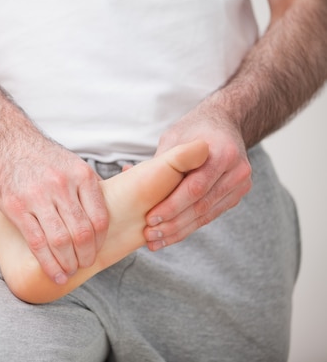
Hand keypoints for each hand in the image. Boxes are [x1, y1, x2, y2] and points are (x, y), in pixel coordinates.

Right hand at [0, 138, 108, 284]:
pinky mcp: (17, 207)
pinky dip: (48, 263)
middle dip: (86, 256)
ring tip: (70, 271)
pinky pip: (37, 242)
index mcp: (81, 175)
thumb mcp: (73, 164)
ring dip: (68, 263)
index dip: (101, 242)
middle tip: (85, 265)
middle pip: (82, 233)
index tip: (97, 251)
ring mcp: (37, 196)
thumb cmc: (42, 158)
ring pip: (61, 241)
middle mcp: (62, 185)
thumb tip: (113, 210)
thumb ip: (89, 188)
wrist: (6, 142)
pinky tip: (55, 273)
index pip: (100, 218)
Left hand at [143, 107, 251, 249]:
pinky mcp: (237, 194)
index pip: (195, 187)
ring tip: (155, 241)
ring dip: (179, 231)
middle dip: (173, 223)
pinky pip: (210, 214)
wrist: (224, 125)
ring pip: (206, 214)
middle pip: (201, 205)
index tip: (150, 218)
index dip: (172, 206)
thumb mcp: (175, 137)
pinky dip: (189, 226)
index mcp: (222, 152)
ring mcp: (240, 184)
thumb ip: (160, 160)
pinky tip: (170, 236)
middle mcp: (236, 170)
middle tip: (150, 235)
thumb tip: (127, 172)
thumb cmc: (193, 129)